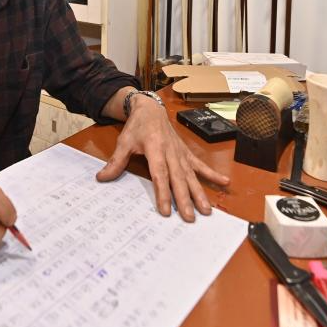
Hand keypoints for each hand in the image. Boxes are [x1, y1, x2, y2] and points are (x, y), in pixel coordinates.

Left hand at [96, 98, 229, 221]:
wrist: (150, 109)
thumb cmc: (137, 126)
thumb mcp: (124, 142)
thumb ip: (116, 161)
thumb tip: (102, 178)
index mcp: (155, 148)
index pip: (160, 174)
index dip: (163, 193)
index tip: (166, 211)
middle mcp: (171, 152)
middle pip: (179, 179)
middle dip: (185, 199)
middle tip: (190, 218)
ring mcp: (180, 153)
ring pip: (191, 175)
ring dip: (200, 192)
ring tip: (207, 209)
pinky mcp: (186, 153)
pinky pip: (200, 165)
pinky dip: (212, 174)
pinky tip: (225, 183)